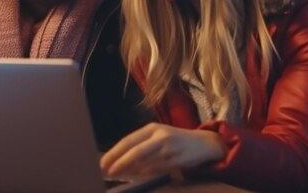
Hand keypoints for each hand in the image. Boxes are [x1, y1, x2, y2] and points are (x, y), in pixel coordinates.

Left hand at [100, 122, 225, 177]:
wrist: (204, 143)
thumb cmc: (175, 140)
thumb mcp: (158, 136)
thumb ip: (140, 145)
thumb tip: (117, 160)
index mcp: (152, 128)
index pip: (128, 140)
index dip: (114, 152)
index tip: (103, 162)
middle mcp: (160, 136)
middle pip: (135, 152)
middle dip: (119, 163)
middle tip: (106, 172)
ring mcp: (169, 149)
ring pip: (145, 163)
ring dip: (129, 171)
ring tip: (117, 176)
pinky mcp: (177, 161)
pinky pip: (156, 170)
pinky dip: (144, 175)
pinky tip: (135, 177)